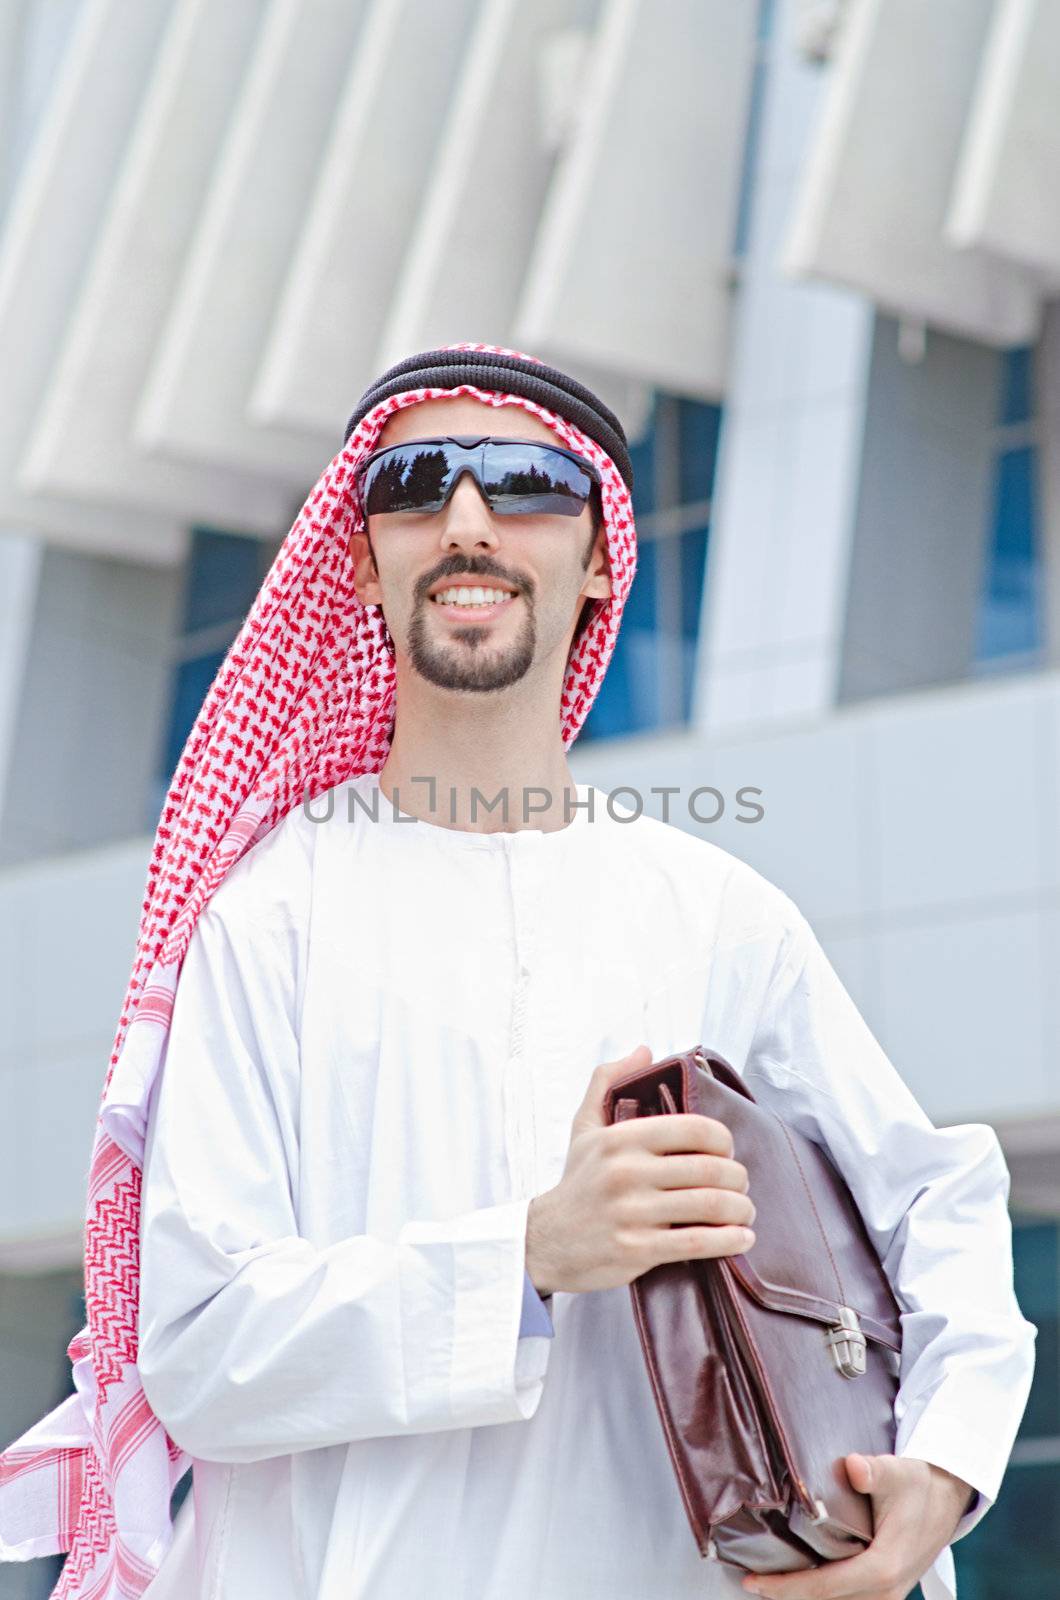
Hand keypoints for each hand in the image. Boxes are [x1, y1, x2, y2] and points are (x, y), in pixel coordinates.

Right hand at [525, 1044, 755, 1294]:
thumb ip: (608, 1081)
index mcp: (621, 1138)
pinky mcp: (637, 1250)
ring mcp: (632, 1213)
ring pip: (710, 1206)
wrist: (546, 1242)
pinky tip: (741, 1238)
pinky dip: (729, 1240)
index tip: (727, 1151)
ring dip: (741, 1209)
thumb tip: (644, 1050)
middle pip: (710, 1169)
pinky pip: (698, 1243)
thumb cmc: (576, 1182)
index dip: (723, 1139)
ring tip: (745, 1212)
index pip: (694, 1128)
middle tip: (741, 1184)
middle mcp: (626, 1172)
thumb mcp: (584, 1127)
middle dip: (739, 1177)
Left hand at [740, 1454, 975, 1599]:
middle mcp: (885, 1590)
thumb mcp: (897, 1472)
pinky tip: (799, 1579)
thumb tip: (853, 1466)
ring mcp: (887, 1595)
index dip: (786, 1588)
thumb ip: (874, 1471)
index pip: (825, 1587)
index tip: (753, 1582)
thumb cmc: (918, 1485)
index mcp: (883, 1568)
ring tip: (768, 1582)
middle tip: (749, 1582)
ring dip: (804, 1595)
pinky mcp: (885, 1591)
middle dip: (786, 1595)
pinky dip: (822, 1593)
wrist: (947, 1498)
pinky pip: (847, 1598)